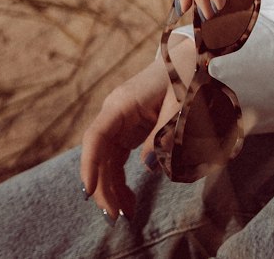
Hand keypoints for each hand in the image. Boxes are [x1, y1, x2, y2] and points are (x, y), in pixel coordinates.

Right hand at [79, 35, 196, 219]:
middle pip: (99, 155)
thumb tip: (147, 165)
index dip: (90, 165)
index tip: (89, 191)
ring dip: (112, 188)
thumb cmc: (181, 76)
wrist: (185, 58)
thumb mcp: (177, 104)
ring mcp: (119, 123)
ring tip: (125, 213)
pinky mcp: (128, 130)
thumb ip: (163, 133)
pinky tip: (128, 199)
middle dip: (103, 187)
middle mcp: (114, 114)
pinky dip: (120, 179)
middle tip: (114, 216)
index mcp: (121, 104)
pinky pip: (117, 159)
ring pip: (106, 161)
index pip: (96, 136)